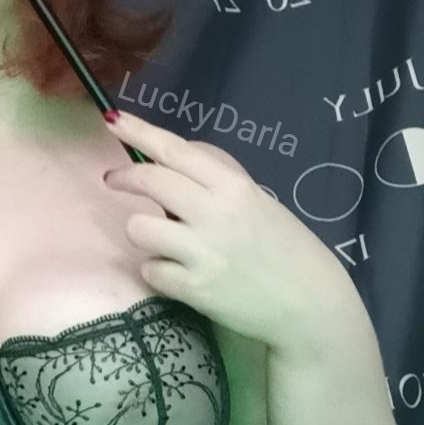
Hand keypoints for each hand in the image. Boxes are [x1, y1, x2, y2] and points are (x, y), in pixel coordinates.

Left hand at [103, 110, 353, 347]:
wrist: (311, 305)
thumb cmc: (286, 249)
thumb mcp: (258, 202)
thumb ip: (216, 183)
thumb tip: (170, 164)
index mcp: (234, 187)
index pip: (176, 151)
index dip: (139, 132)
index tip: (112, 119)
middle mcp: (216, 214)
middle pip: (150, 181)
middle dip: (124, 177)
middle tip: (114, 179)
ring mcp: (203, 252)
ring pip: (138, 228)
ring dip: (144, 233)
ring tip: (165, 243)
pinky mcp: (195, 288)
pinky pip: (150, 271)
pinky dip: (159, 272)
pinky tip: (180, 275)